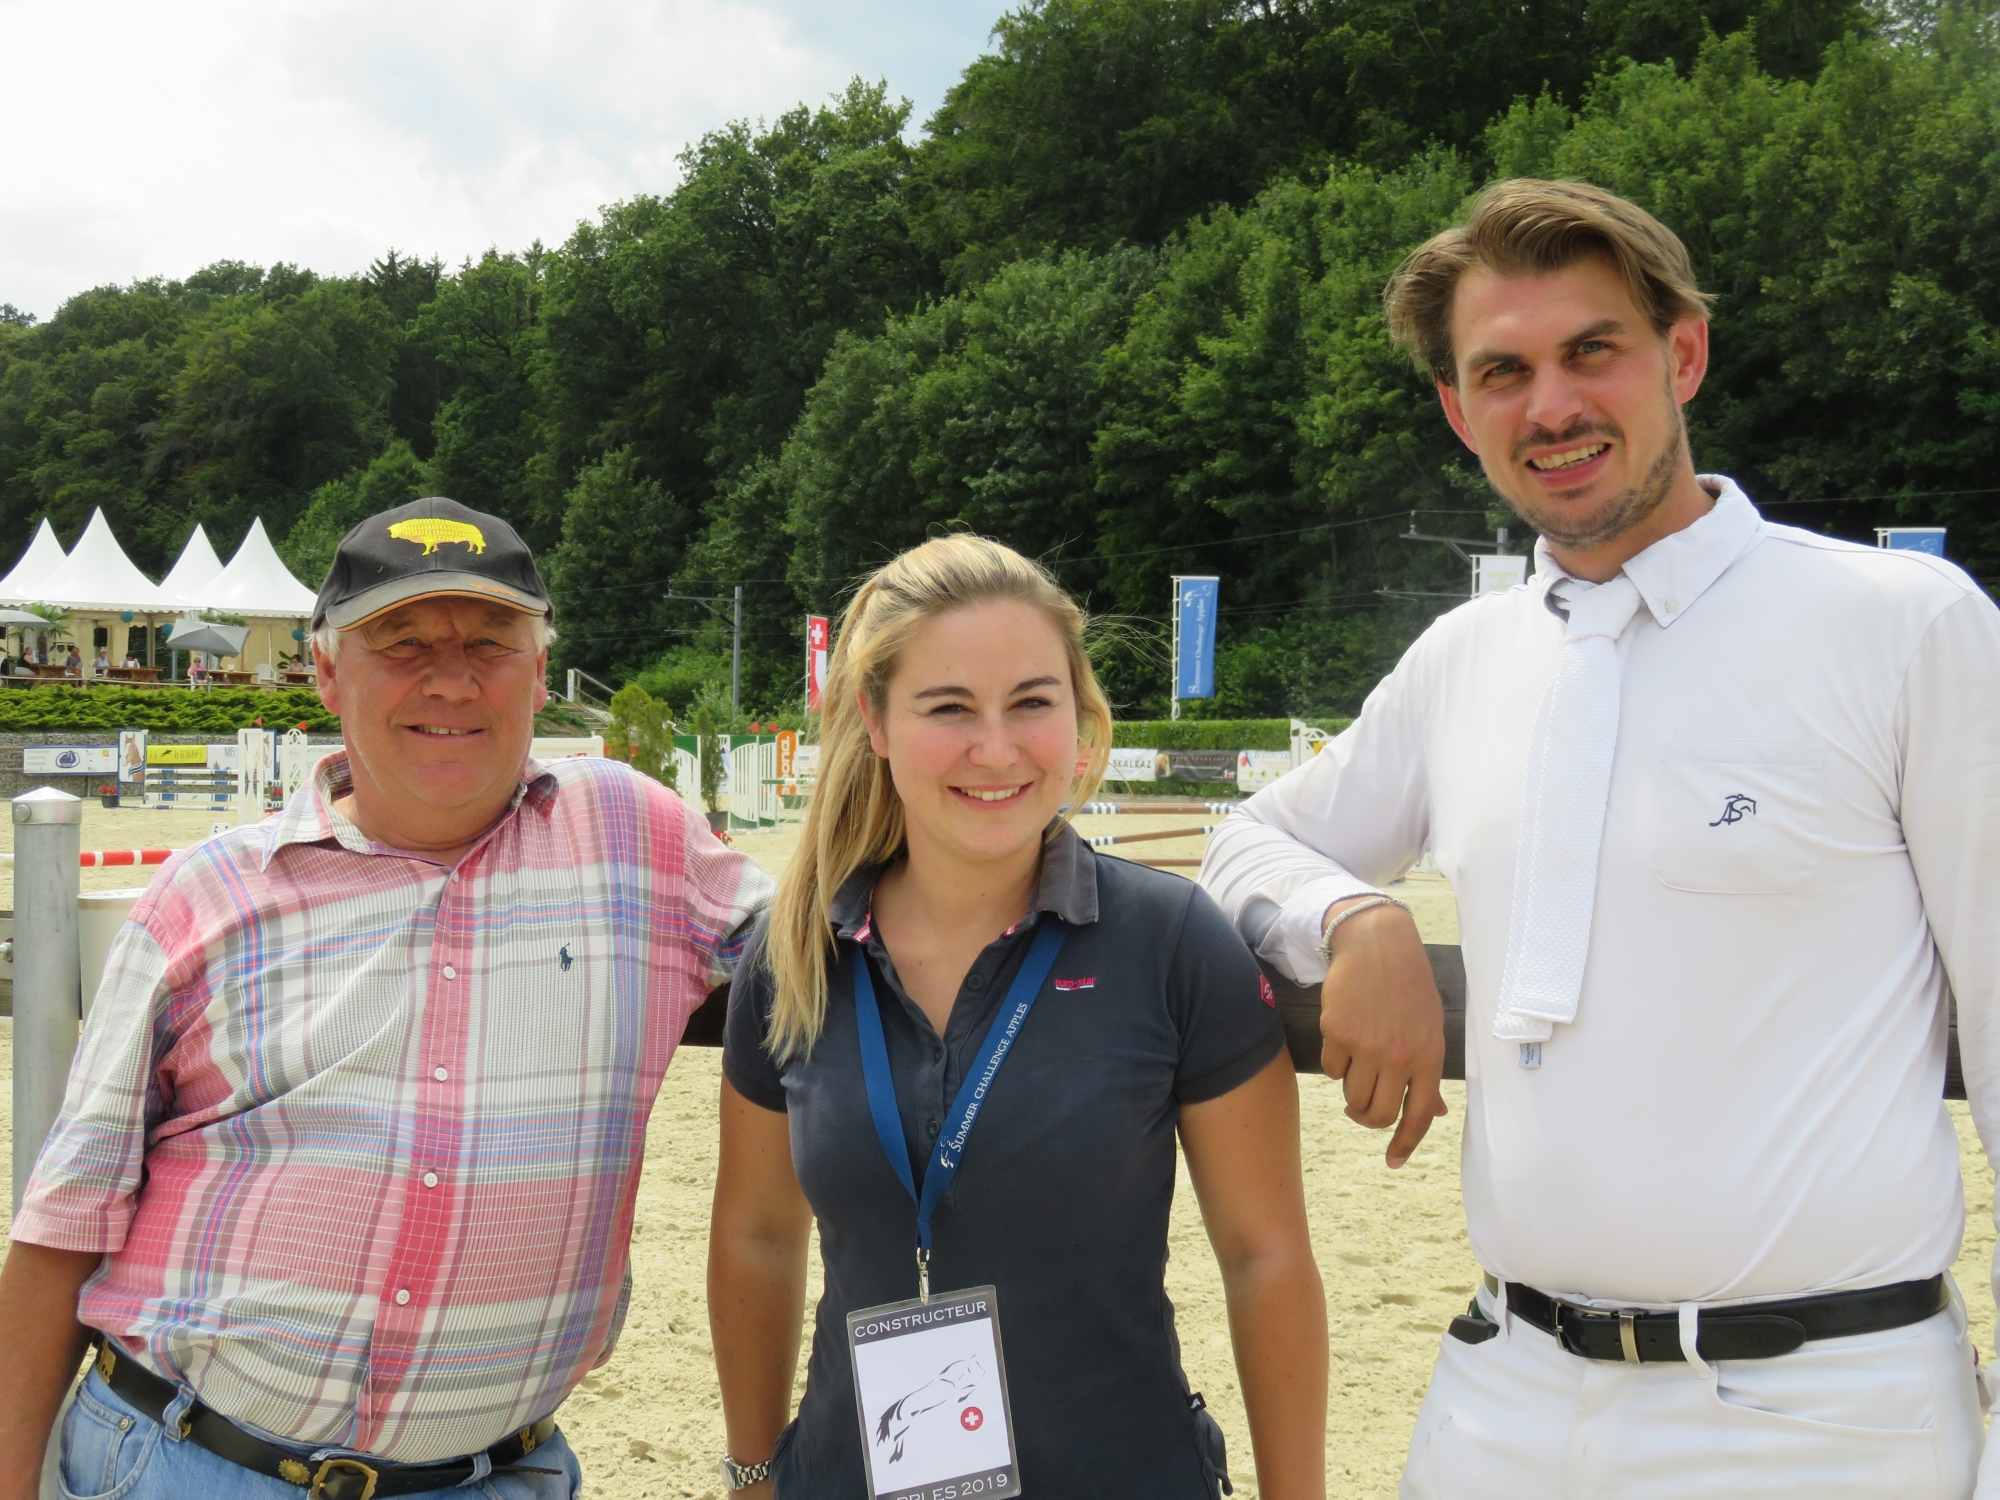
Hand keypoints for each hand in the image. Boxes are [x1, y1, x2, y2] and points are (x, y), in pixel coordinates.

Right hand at [1318, 898, 1446, 1168]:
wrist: (1377, 944)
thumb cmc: (1408, 986)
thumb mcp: (1430, 1027)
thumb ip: (1428, 1070)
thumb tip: (1434, 1113)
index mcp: (1428, 1056)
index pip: (1418, 1115)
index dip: (1405, 1144)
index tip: (1393, 1162)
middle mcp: (1398, 1055)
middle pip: (1377, 1114)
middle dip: (1367, 1119)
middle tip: (1361, 1111)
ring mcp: (1366, 1045)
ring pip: (1351, 1097)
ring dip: (1350, 1092)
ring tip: (1356, 1069)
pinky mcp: (1337, 1033)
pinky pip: (1332, 1069)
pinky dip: (1336, 1064)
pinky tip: (1344, 1039)